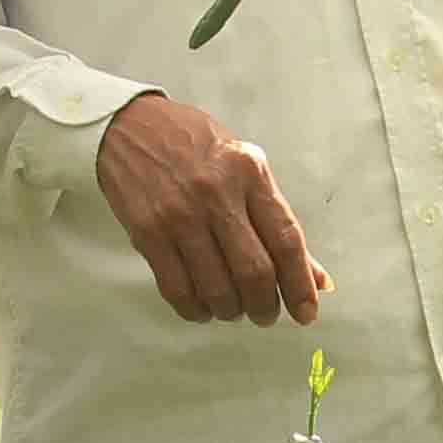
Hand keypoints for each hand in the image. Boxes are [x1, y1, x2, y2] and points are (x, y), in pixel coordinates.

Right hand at [96, 95, 323, 326]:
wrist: (129, 126)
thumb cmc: (194, 146)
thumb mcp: (245, 167)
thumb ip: (276, 219)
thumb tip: (314, 276)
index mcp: (249, 172)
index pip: (285, 239)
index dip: (300, 284)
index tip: (306, 312)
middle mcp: (216, 192)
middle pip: (254, 271)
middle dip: (265, 306)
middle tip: (266, 315)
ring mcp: (179, 214)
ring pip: (217, 287)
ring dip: (231, 311)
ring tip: (233, 309)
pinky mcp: (147, 232)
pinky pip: (178, 289)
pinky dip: (195, 310)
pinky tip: (203, 308)